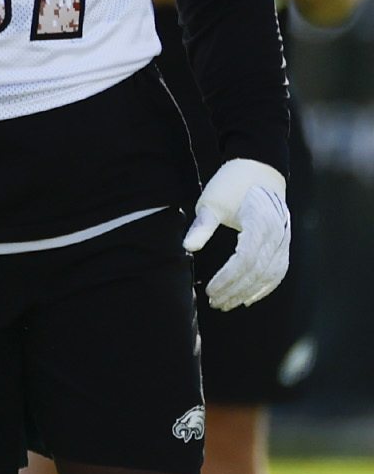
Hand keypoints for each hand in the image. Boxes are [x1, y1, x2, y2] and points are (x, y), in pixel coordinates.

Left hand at [184, 158, 289, 310]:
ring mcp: (285, 238)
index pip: (245, 259)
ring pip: (270, 274)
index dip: (228, 278)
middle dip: (235, 290)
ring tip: (227, 304)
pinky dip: (265, 287)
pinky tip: (248, 299)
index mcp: (260, 221)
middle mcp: (277, 232)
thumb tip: (187, 248)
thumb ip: (201, 226)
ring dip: (248, 292)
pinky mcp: (285, 242)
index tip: (209, 290)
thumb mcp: (211, 202)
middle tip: (214, 302)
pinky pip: (279, 270)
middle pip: (258, 270)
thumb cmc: (230, 185)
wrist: (259, 170)